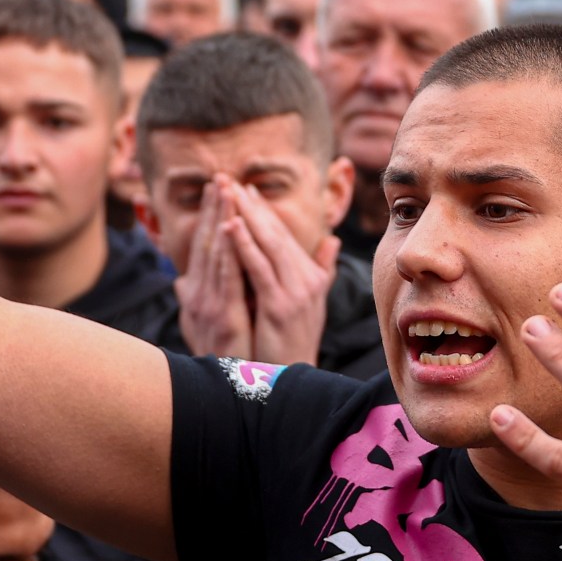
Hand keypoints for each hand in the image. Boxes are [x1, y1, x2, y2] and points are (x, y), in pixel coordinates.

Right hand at [173, 181, 254, 358]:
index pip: (205, 246)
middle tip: (221, 176)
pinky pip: (226, 277)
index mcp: (198, 293)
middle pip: (206, 243)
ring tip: (228, 192)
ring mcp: (207, 304)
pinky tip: (231, 230)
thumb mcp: (205, 323)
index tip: (219, 187)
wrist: (224, 392)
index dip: (211, 215)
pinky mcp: (221, 316)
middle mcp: (198, 295)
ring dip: (220, 220)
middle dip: (214, 208)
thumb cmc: (218, 358)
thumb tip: (180, 282)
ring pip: (215, 253)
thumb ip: (196, 299)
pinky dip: (227, 252)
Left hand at [227, 184, 340, 368]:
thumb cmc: (295, 342)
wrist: (295, 377)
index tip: (245, 191)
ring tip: (229, 194)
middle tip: (231, 182)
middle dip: (253, 206)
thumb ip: (321, 270)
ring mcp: (296, 293)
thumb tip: (332, 241)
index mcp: (311, 277)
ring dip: (247, 217)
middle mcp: (307, 280)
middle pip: (276, 234)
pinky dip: (244, 246)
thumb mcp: (311, 303)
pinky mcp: (280, 306)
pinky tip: (230, 227)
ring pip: (268, 245)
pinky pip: (259, 269)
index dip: (265, 212)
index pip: (284, 237)